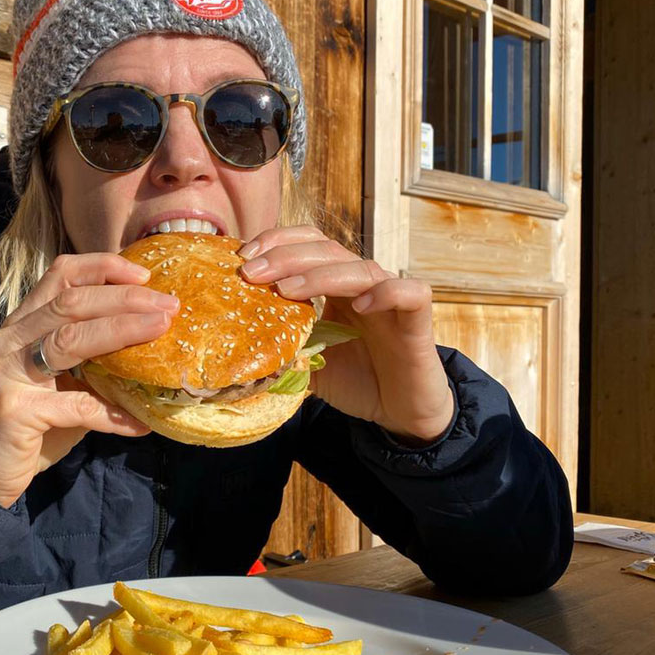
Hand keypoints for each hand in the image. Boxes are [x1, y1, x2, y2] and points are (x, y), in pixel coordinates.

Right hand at [0, 254, 178, 507]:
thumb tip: (152, 348)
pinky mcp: (14, 410)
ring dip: (121, 330)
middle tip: (168, 306)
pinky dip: (112, 414)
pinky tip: (139, 423)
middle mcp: (8, 340)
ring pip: (68, 339)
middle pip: (70, 303)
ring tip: (161, 331)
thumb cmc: (30, 428)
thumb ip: (93, 362)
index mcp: (20, 325)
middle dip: (124, 299)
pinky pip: (74, 406)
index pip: (59, 276)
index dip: (102, 267)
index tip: (144, 275)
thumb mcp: (61, 385)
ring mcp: (6, 372)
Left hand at [238, 227, 452, 444]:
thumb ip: (281, 350)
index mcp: (334, 286)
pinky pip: (410, 293)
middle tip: (252, 272)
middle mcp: (361, 284)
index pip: (308, 244)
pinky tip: (361, 307)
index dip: (277, 242)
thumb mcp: (307, 365)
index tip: (243, 258)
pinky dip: (386, 293)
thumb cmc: (356, 381)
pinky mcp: (418, 319)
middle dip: (285, 256)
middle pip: (326, 250)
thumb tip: (236, 349)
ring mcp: (390, 299)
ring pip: (361, 268)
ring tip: (288, 289)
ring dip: (321, 274)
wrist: (400, 412)